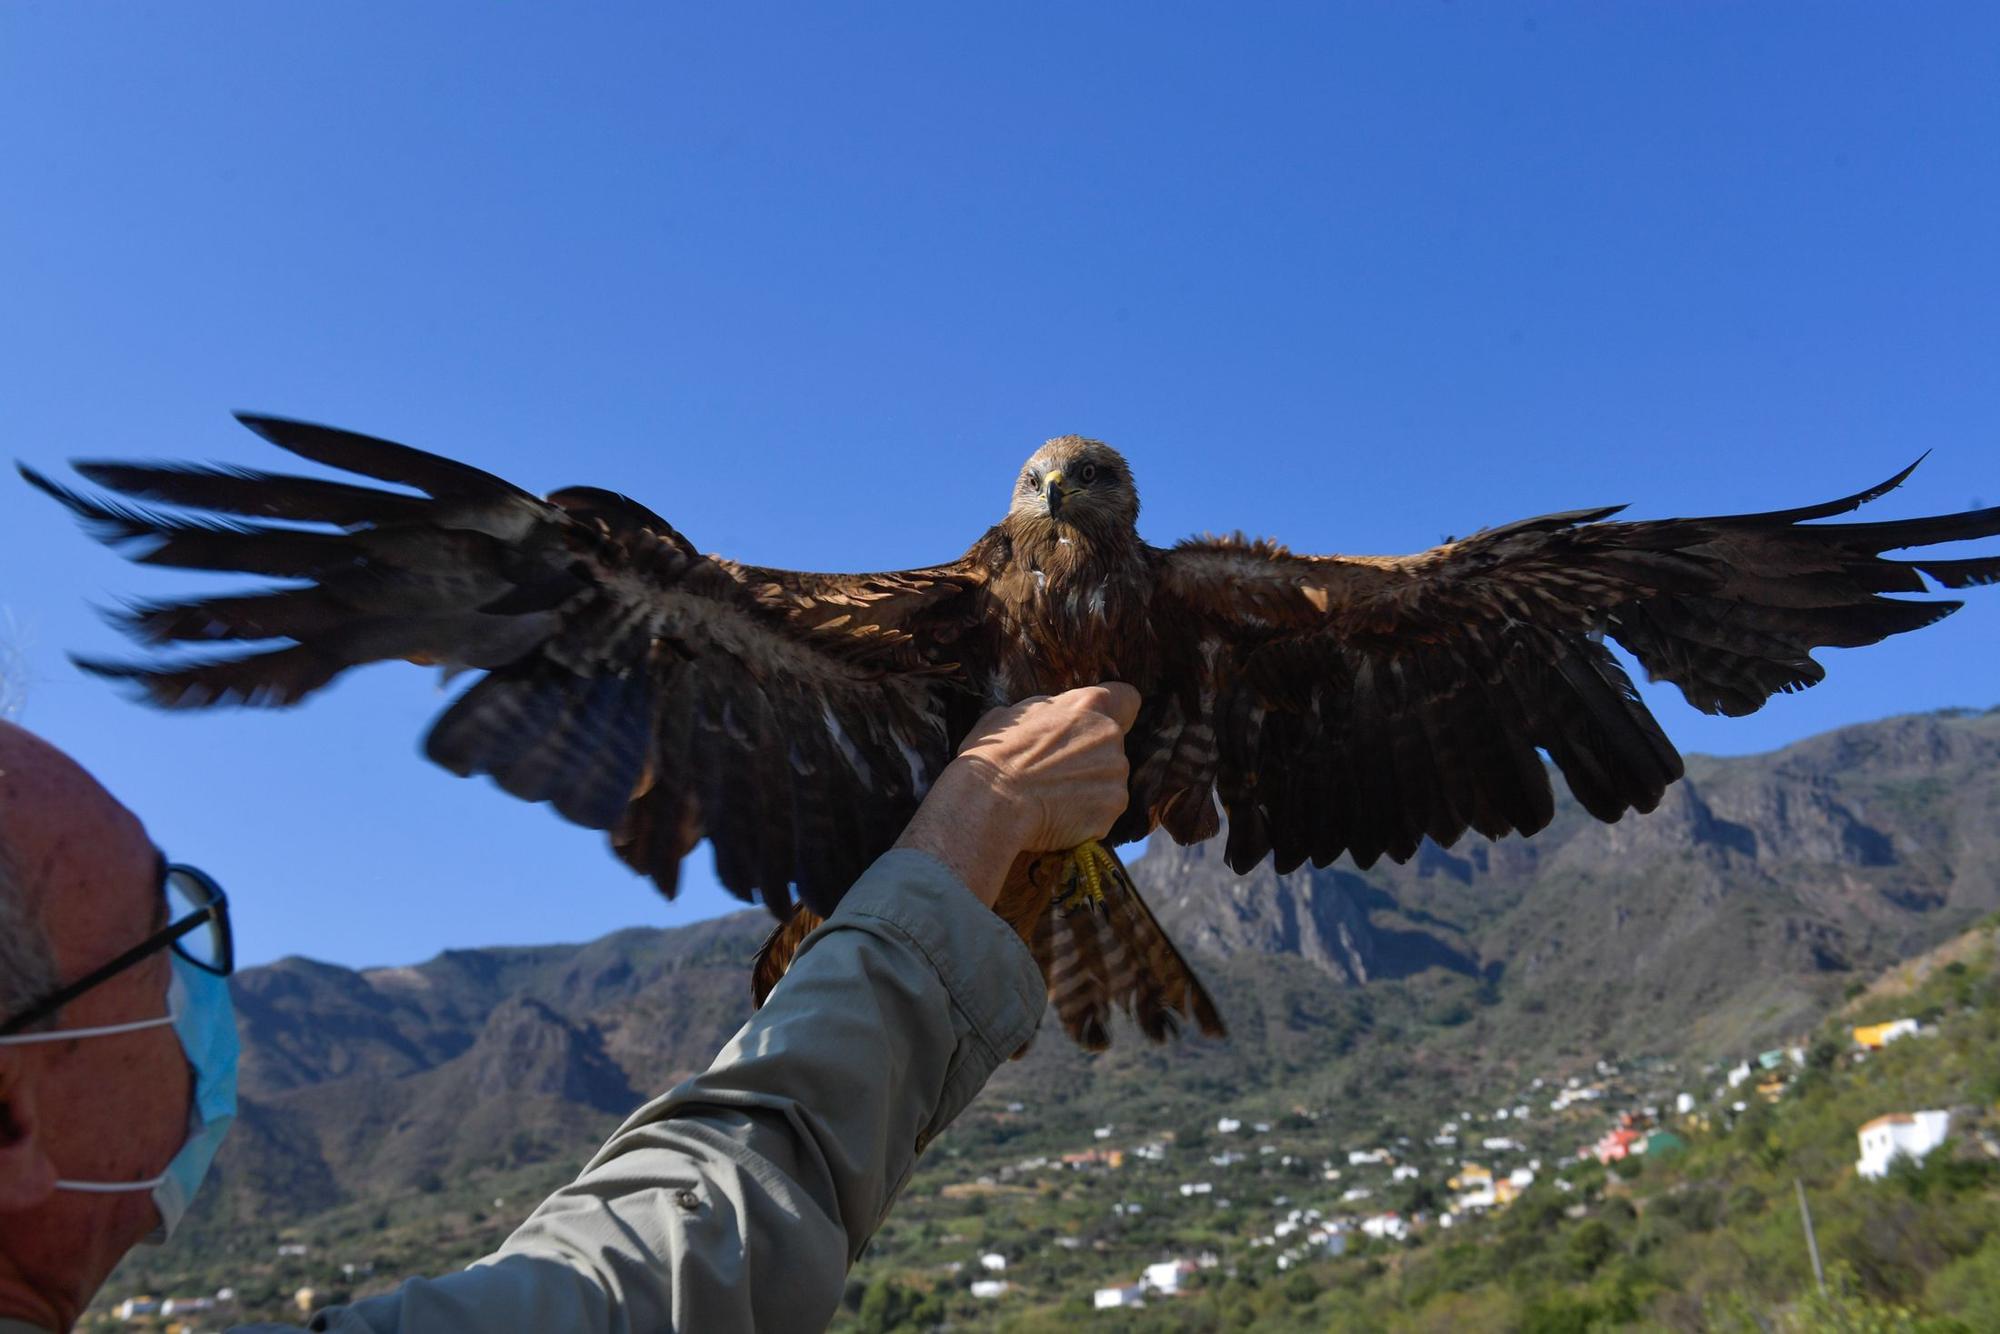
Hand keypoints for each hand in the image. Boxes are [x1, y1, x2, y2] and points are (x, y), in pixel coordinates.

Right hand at [893, 684, 1140, 906]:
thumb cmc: (994, 756)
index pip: (1126, 698)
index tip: (1100, 725)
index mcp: (1086, 705)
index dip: (1117, 711)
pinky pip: (1104, 812)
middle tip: (1057, 774)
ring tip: (1052, 800)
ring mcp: (1116, 772)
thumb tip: (1044, 714)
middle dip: (1092, 758)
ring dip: (1089, 790)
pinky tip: (1058, 819)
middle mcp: (1109, 734)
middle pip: (1112, 746)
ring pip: (1109, 781)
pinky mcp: (1113, 806)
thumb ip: (1040, 712)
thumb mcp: (1008, 716)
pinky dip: (1086, 818)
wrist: (993, 801)